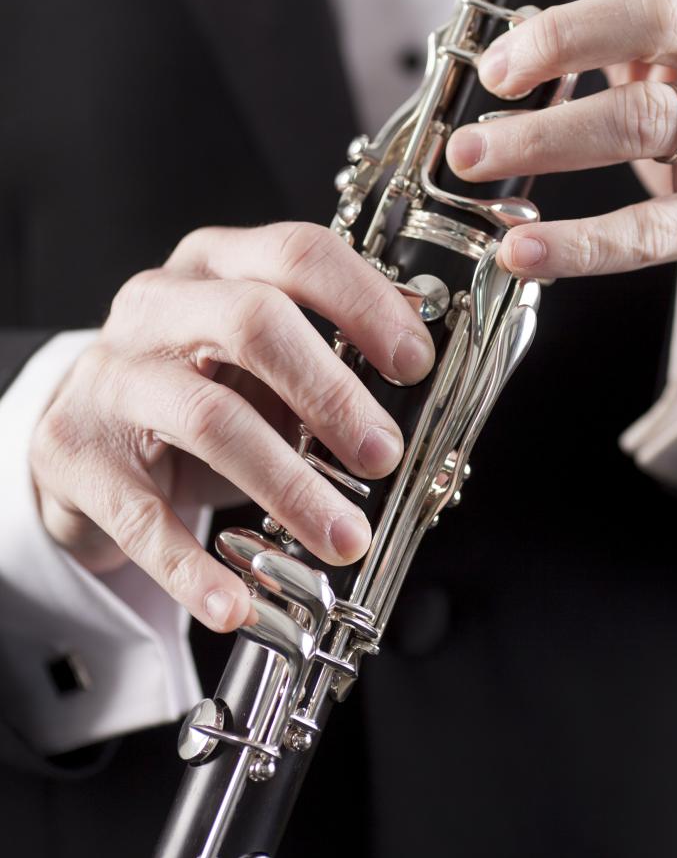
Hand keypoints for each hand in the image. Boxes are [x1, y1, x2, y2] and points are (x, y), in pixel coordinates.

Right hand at [30, 223, 433, 630]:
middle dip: (332, 392)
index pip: (297, 254)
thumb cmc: (198, 388)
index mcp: (216, 263)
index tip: (416, 362)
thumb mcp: (260, 359)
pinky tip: (236, 602)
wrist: (81, 434)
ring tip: (344, 538)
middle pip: (253, 322)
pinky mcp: (73, 454)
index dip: (365, 303)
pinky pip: (141, 518)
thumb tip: (421, 389)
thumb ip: (329, 360)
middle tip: (384, 455)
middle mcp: (159, 304)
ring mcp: (110, 377)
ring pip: (210, 420)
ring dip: (289, 486)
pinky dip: (194, 566)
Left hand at [446, 0, 676, 333]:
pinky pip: (651, 230)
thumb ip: (632, 20)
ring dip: (545, 136)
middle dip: (561, 37)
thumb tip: (512, 15)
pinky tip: (520, 247)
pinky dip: (577, 242)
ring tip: (473, 153)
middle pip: (663, 17)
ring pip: (649, 120)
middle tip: (494, 70)